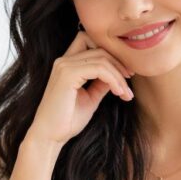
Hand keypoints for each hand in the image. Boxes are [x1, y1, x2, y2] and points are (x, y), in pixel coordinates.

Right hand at [27, 32, 133, 147]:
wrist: (50, 137)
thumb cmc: (68, 120)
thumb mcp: (91, 98)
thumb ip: (102, 83)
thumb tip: (119, 73)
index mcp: (67, 64)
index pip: (91, 42)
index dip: (111, 54)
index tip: (126, 73)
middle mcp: (64, 61)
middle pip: (100, 48)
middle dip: (119, 63)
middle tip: (130, 80)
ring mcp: (64, 66)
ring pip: (102, 58)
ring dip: (119, 75)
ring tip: (126, 93)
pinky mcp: (68, 75)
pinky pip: (99, 69)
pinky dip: (113, 79)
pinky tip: (119, 93)